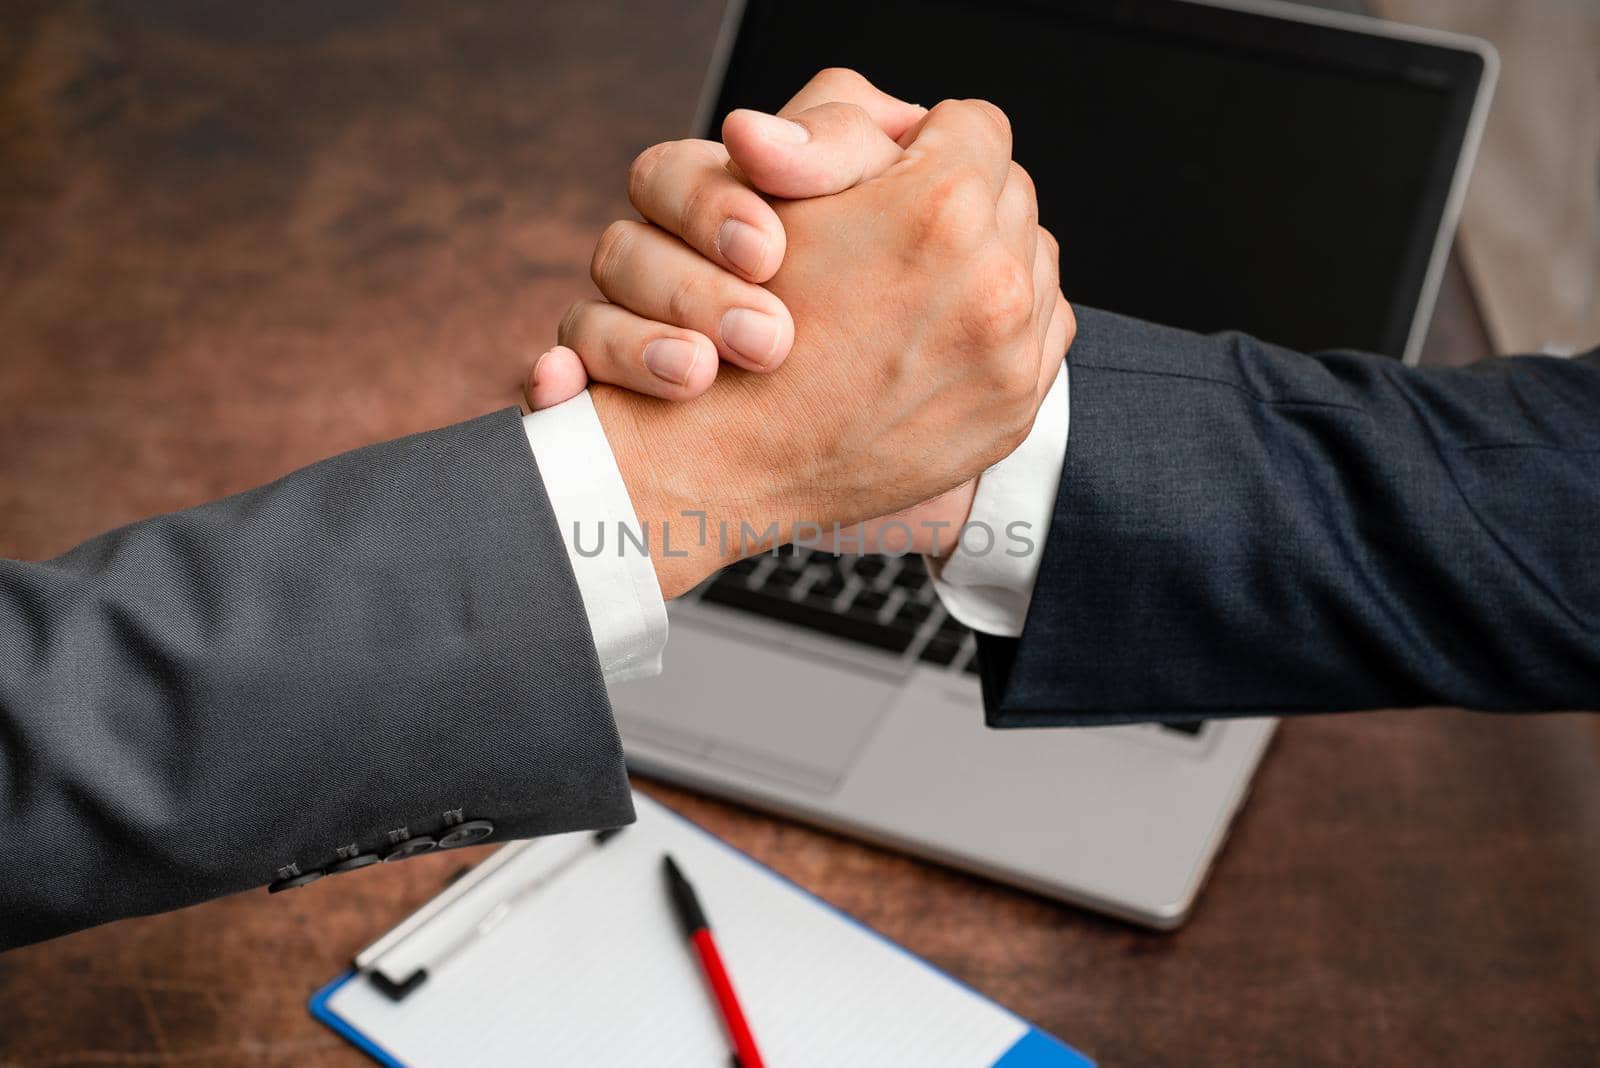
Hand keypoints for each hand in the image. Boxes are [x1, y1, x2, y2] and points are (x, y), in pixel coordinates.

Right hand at [526, 69, 930, 407]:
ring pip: (590, 319)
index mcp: (722, 210)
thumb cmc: (916, 299)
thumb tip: (749, 134)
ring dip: (635, 344)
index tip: (768, 252)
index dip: (709, 204)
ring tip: (699, 376)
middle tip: (765, 337)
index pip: (673, 179)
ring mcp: (638, 342)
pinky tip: (563, 387)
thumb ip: (841, 144)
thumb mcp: (908, 205)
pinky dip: (556, 383)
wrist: (926, 419)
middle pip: (624, 249)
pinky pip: (561, 391)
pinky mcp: (622, 416)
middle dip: (691, 289)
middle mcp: (669, 271)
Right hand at [542, 71, 1070, 595]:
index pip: (975, 125)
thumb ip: (842, 134)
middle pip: (1012, 190)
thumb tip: (909, 113)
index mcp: (940, 205)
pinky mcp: (1016, 406)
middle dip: (962, 201)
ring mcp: (1010, 352)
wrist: (735, 460)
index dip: (924, 143)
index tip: (891, 175)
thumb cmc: (736, 326)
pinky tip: (940, 332)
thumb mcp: (771, 198)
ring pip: (1034, 258)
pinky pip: (1042, 327)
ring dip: (989, 260)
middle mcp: (992, 279)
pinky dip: (1003, 323)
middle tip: (901, 233)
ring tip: (921, 285)